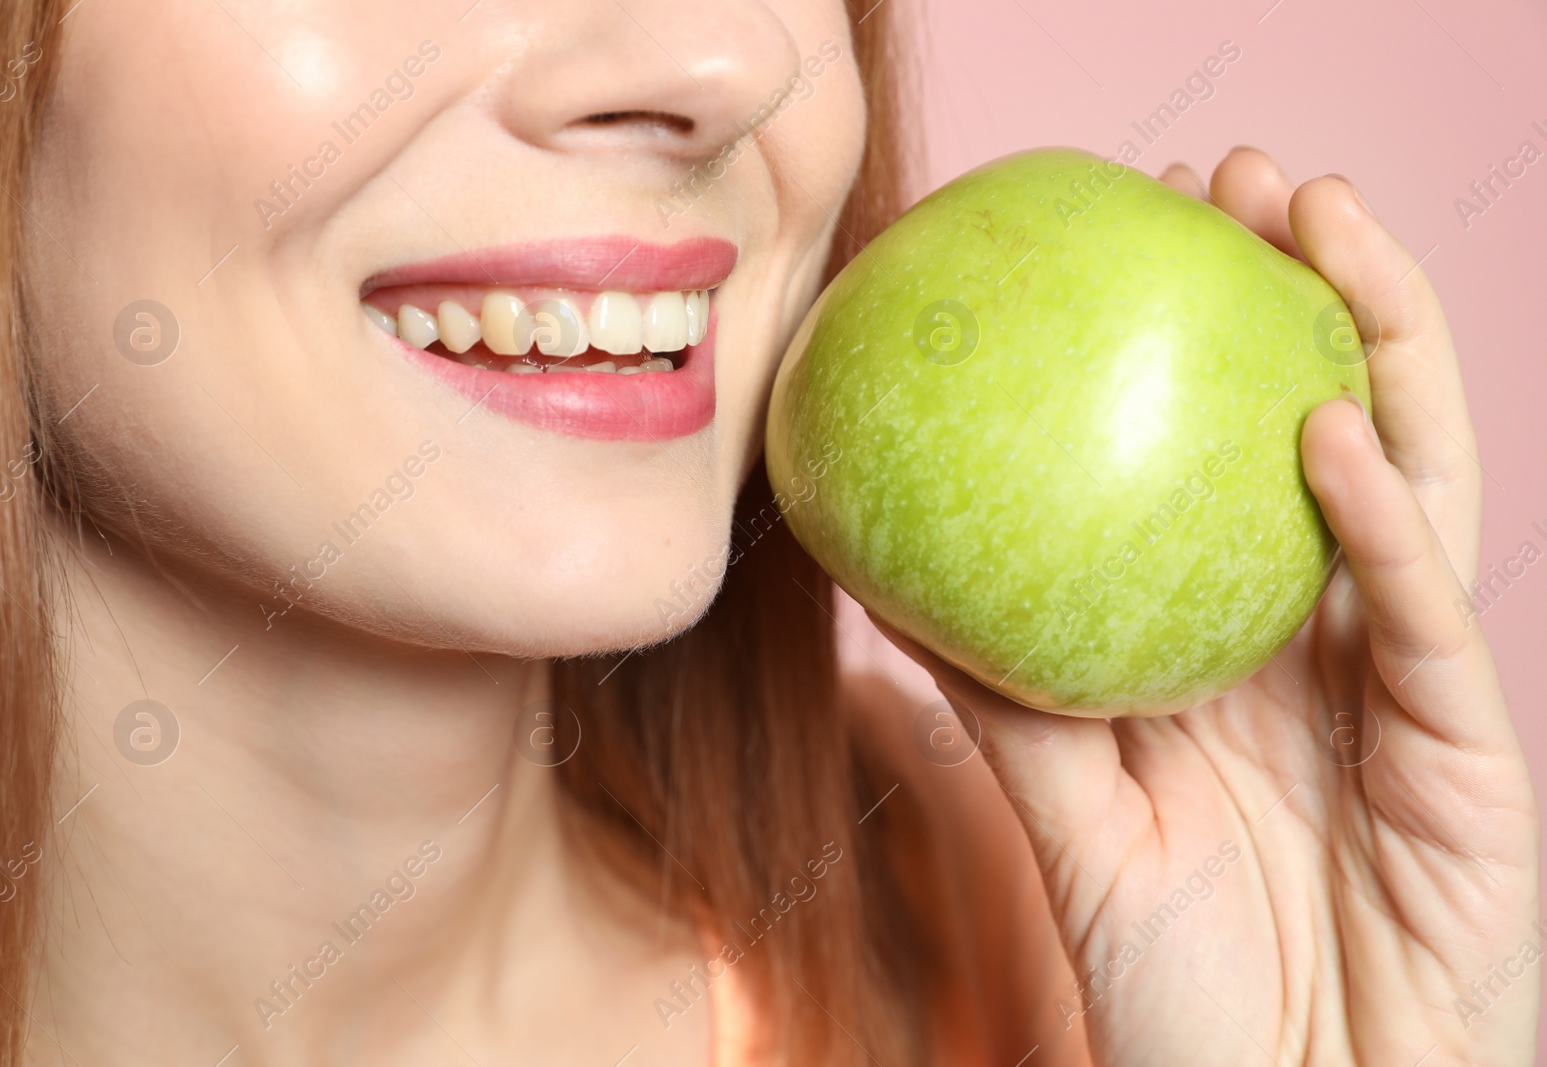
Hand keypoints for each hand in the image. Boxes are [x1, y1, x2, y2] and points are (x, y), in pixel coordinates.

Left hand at [879, 147, 1540, 1065]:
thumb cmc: (1180, 983)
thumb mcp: (1068, 819)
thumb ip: (1002, 699)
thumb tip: (887, 577)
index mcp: (1243, 645)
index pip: (1228, 458)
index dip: (1199, 341)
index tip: (1129, 233)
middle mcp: (1333, 639)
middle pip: (1337, 427)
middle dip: (1307, 292)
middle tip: (1239, 180)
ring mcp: (1410, 684)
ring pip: (1416, 478)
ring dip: (1379, 344)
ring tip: (1322, 222)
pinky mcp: (1473, 752)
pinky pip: (1428, 620)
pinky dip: (1388, 525)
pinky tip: (1330, 432)